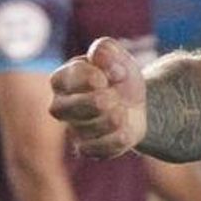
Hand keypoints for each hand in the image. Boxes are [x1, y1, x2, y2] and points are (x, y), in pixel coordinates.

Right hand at [50, 38, 147, 158]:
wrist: (138, 103)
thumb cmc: (119, 77)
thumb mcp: (117, 57)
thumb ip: (106, 49)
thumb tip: (99, 56)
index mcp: (63, 79)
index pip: (66, 79)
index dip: (90, 77)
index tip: (110, 76)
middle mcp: (61, 106)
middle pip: (63, 109)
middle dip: (94, 102)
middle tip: (114, 98)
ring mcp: (73, 129)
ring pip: (84, 131)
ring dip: (112, 120)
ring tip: (123, 112)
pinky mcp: (87, 148)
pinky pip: (94, 150)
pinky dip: (116, 140)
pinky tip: (125, 130)